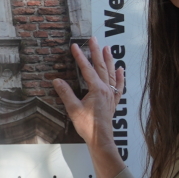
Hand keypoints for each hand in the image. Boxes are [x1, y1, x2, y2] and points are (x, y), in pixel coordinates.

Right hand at [51, 37, 127, 177]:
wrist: (100, 138)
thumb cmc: (87, 125)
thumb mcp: (73, 109)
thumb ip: (66, 93)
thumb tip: (57, 81)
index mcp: (97, 89)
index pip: (87, 69)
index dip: (80, 57)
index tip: (74, 46)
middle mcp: (106, 89)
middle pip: (101, 67)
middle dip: (96, 52)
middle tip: (93, 39)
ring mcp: (111, 94)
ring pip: (111, 73)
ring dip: (109, 59)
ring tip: (107, 47)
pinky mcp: (113, 101)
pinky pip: (118, 86)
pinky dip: (120, 77)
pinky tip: (121, 69)